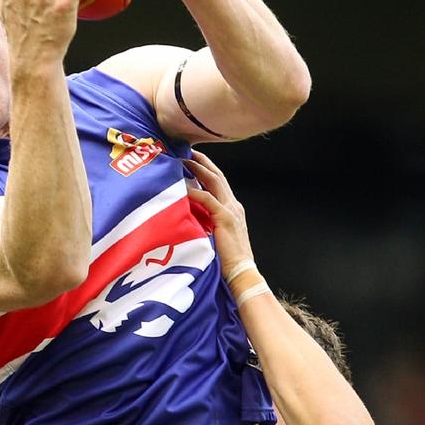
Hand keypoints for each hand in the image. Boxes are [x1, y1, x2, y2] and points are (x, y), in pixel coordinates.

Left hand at [184, 150, 254, 278]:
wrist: (242, 273)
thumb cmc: (226, 260)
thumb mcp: (216, 235)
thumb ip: (206, 222)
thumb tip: (188, 215)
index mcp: (232, 209)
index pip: (219, 182)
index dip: (206, 169)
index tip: (192, 159)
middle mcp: (233, 205)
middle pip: (217, 176)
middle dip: (202, 162)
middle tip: (186, 151)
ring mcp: (231, 210)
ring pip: (214, 182)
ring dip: (197, 169)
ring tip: (182, 160)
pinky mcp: (225, 219)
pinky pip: (208, 199)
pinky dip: (194, 191)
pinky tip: (182, 186)